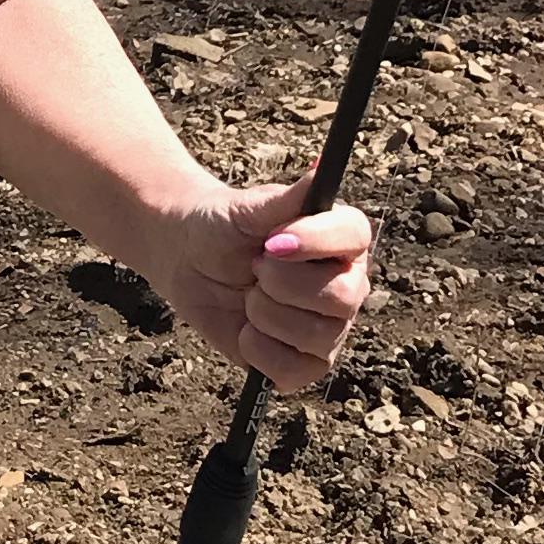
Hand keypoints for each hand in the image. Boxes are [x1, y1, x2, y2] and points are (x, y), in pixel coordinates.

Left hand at [159, 175, 373, 393]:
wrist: (188, 260)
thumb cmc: (222, 226)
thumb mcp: (246, 209)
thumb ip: (284, 199)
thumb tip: (317, 172)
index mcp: (343, 238)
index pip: (355, 236)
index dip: (315, 242)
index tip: (271, 242)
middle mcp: (348, 283)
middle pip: (342, 297)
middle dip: (282, 284)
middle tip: (255, 267)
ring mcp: (330, 327)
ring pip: (316, 336)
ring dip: (265, 314)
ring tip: (249, 295)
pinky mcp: (304, 363)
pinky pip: (294, 372)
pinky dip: (258, 350)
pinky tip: (247, 328)